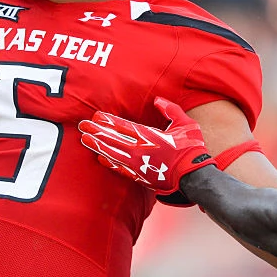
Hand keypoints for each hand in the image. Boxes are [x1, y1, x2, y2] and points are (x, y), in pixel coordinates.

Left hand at [78, 96, 214, 194]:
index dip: (109, 121)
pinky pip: (120, 169)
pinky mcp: (140, 176)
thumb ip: (170, 110)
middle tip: (83, 126)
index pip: (124, 126)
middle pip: (113, 139)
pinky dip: (109, 164)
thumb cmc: (191, 149)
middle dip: (97, 132)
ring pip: (113, 153)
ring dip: (98, 146)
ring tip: (85, 140)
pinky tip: (100, 158)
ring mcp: (138, 164)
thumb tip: (158, 100)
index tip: (96, 116)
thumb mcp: (185, 124)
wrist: (193, 176)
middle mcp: (140, 150)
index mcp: (150, 136)